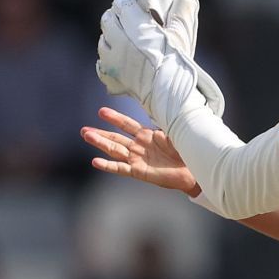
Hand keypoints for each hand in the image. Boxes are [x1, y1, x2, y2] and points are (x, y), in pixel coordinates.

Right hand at [82, 106, 198, 194]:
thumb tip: (162, 106)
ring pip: (115, 150)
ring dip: (100, 143)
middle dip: (100, 133)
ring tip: (87, 136)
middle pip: (116, 138)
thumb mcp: (176, 133)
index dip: (115, 118)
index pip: (127, 125)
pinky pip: (121, 168)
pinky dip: (108, 165)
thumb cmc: (187, 151)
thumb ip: (165, 122)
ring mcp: (138, 159)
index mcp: (147, 135)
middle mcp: (139, 147)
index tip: (101, 111)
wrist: (195, 171)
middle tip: (84, 129)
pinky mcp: (139, 172)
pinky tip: (95, 161)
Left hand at [95, 0, 222, 129]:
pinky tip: (122, 61)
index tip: (138, 8)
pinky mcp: (110, 76)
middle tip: (133, 23)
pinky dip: (110, 58)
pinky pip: (102, 61)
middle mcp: (119, 42)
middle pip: (109, 19)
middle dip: (119, 18)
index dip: (129, 3)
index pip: (122, 3)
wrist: (175, 100)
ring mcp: (112, 60)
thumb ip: (182, 10)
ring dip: (113, 37)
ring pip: (104, 39)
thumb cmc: (181, 66)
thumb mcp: (184, 34)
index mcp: (136, 28)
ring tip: (128, 42)